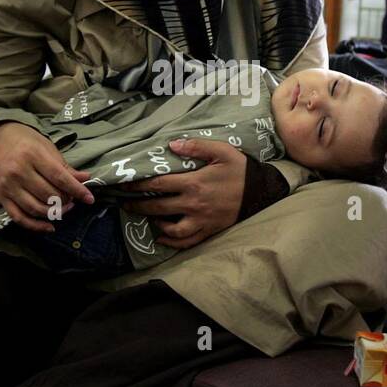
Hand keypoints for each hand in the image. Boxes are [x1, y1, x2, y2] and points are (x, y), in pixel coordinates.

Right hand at [0, 122, 93, 232]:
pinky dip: (36, 226)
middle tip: (72, 199)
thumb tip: (84, 178)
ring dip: (55, 213)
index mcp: (32, 155)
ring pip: (36, 209)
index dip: (76, 190)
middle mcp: (18, 171)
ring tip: (64, 208)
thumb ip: (64, 166)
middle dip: (66, 201)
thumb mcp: (46, 147)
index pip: (59, 177)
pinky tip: (50, 226)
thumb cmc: (24, 142)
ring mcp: (8, 187)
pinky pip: (19, 218)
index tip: (89, 198)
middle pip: (49, 195)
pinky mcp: (1, 198)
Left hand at [122, 138, 246, 249]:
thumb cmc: (240, 169)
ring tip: (146, 217)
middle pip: (158, 207)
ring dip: (155, 223)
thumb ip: (196, 146)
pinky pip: (187, 241)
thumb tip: (172, 145)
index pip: (158, 185)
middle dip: (137, 206)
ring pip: (170, 228)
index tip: (123, 185)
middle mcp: (194, 204)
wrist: (262, 191)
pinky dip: (172, 241)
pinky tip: (162, 236)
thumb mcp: (222, 151)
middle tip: (125, 204)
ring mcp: (201, 220)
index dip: (138, 185)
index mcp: (194, 183)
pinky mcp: (209, 230)